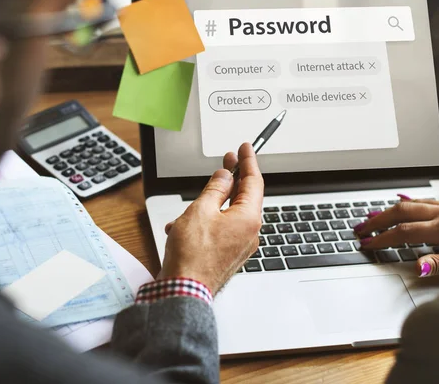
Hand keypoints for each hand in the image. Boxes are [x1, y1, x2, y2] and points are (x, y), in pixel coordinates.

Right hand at [157, 143, 263, 294]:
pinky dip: (205, 223)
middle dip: (231, 179)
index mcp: (248, 218)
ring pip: (227, 214)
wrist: (184, 291)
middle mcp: (249, 232)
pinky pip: (221, 230)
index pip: (254, 182)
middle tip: (228, 160)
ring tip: (188, 210)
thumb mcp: (201, 210)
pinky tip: (184, 227)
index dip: (248, 162)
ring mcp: (240, 245)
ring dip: (209, 206)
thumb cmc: (192, 256)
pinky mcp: (229, 254)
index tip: (245, 148)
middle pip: (243, 197)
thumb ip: (215, 189)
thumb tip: (225, 176)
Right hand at [355, 197, 438, 276]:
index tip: (367, 243)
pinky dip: (409, 202)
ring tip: (373, 216)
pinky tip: (404, 202)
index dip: (382, 238)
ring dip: (390, 209)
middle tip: (360, 226)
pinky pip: (427, 199)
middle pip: (402, 210)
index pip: (405, 232)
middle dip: (378, 218)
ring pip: (413, 202)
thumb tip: (416, 265)